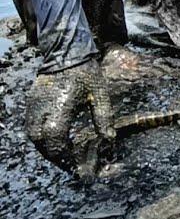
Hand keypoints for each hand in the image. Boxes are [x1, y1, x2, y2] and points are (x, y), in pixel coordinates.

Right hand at [25, 58, 114, 181]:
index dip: (64, 155)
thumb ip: (104, 117)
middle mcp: (42, 109)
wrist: (66, 53)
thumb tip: (109, 140)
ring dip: (47, 150)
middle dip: (56, 157)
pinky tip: (55, 142)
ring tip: (64, 157)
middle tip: (71, 165)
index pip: (55, 139)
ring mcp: (33, 107)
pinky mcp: (31, 105)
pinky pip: (32, 128)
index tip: (76, 165)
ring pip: (34, 138)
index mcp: (59, 106)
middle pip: (42, 142)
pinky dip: (42, 140)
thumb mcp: (100, 94)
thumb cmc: (86, 73)